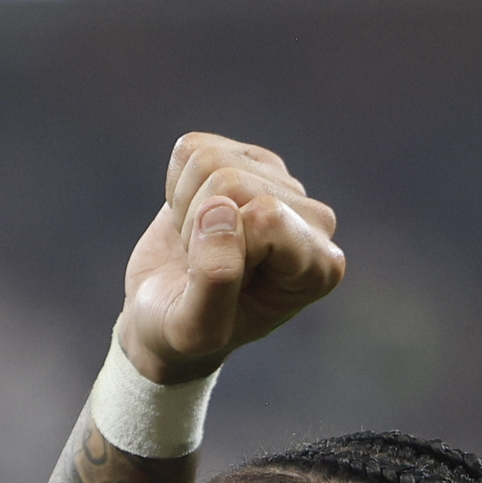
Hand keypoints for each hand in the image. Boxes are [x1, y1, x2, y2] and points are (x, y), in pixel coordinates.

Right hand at [116, 133, 345, 386]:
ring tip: (197, 246)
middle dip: (196, 227)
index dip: (221, 249)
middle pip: (233, 183)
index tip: (215, 287)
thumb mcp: (195, 329)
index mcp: (319, 267)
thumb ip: (215, 281)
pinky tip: (192, 220)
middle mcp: (313, 220)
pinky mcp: (245, 160)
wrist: (162, 317)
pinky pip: (192, 148)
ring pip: (210, 162)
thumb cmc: (183, 334)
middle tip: (200, 267)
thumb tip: (219, 209)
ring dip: (185, 208)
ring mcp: (281, 185)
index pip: (266, 218)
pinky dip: (175, 188)